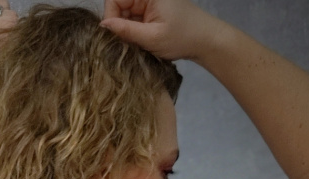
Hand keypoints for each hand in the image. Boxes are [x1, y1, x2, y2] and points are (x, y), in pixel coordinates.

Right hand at [100, 0, 217, 62]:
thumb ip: (126, 31)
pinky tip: (142, 42)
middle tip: (128, 44)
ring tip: (138, 44)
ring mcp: (149, 2)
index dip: (111, 17)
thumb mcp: (151, 37)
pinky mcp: (151, 11)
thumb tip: (102, 27)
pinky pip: (133, 19)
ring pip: (125, 15)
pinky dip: (134, 32)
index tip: (115, 37)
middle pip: (119, 6)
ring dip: (127, 31)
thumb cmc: (182, 37)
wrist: (205, 40)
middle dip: (120, 25)